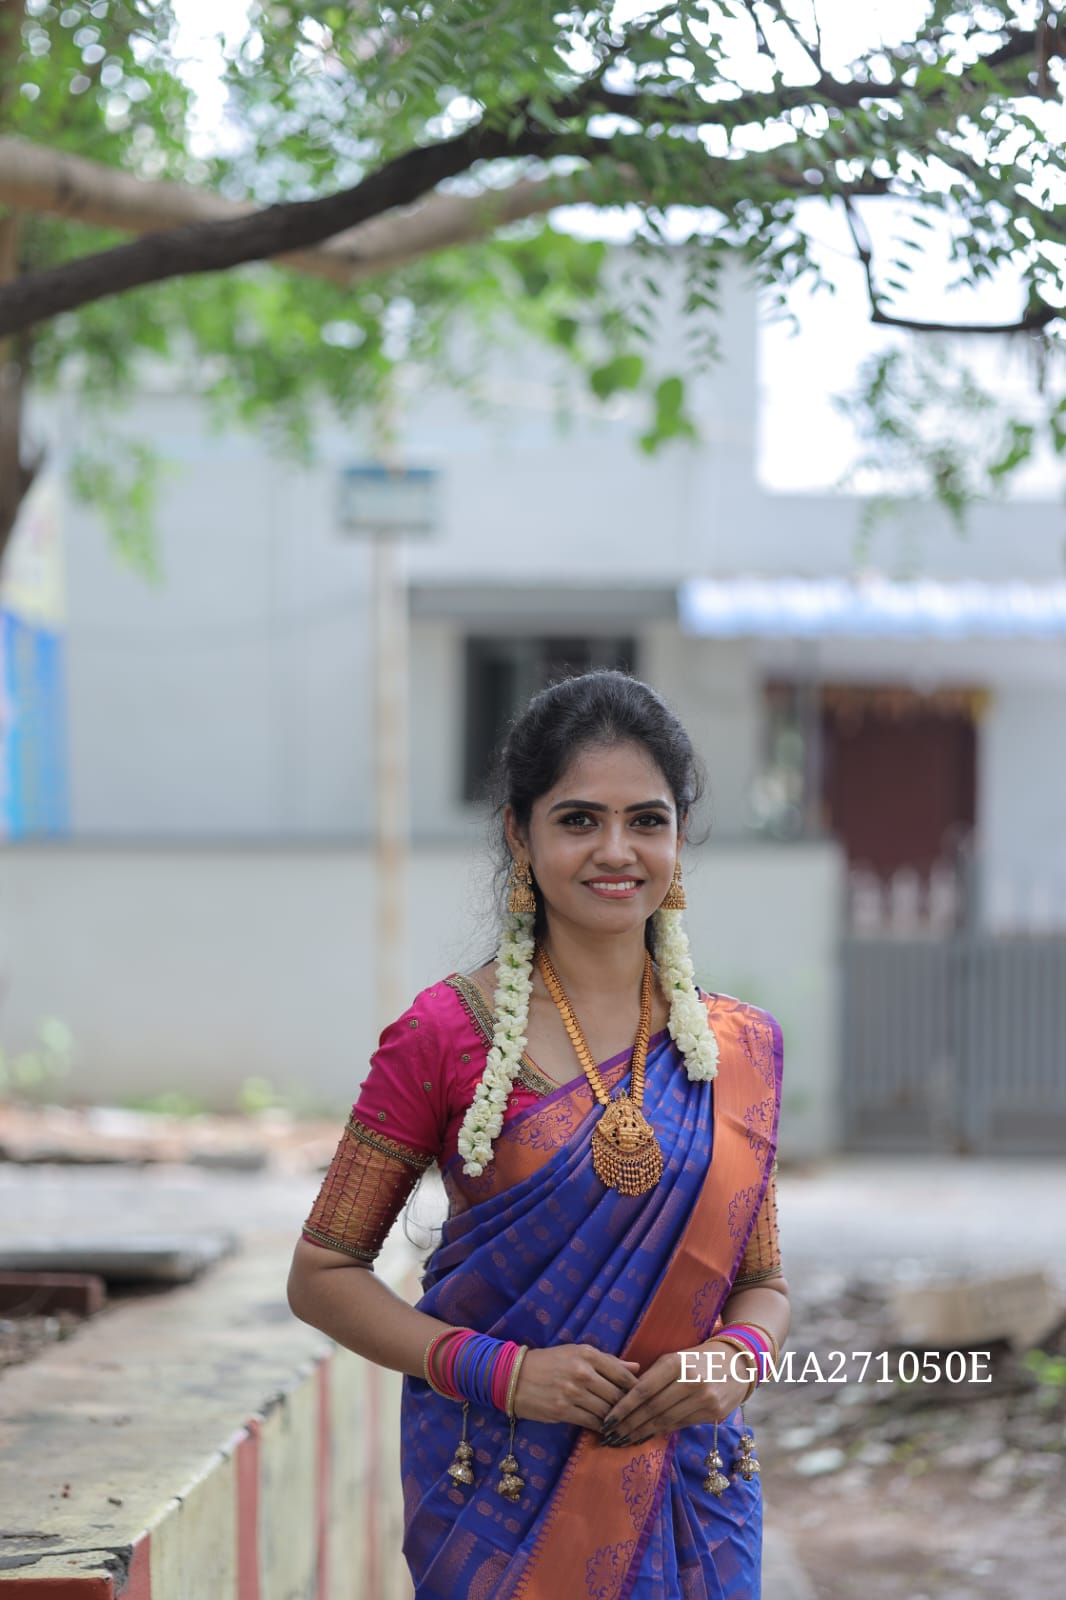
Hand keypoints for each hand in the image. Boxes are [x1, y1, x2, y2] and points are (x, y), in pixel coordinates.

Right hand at [513, 1344, 640, 1428]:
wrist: (516, 1376)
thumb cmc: (550, 1362)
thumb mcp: (577, 1353)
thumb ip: (608, 1361)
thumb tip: (636, 1367)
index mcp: (587, 1354)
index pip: (622, 1373)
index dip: (635, 1388)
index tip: (642, 1397)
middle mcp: (582, 1372)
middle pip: (616, 1394)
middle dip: (628, 1407)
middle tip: (636, 1415)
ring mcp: (572, 1392)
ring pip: (606, 1411)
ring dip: (616, 1419)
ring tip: (624, 1424)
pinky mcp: (563, 1411)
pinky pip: (591, 1422)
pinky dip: (602, 1427)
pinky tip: (607, 1429)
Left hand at [599, 1342, 753, 1445]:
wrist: (737, 1362)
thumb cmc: (697, 1357)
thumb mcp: (674, 1357)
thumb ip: (653, 1375)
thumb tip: (624, 1398)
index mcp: (676, 1362)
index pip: (643, 1390)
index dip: (623, 1408)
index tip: (607, 1420)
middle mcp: (691, 1381)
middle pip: (652, 1409)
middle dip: (628, 1425)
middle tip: (610, 1436)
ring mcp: (705, 1399)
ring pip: (665, 1420)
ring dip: (641, 1433)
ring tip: (623, 1441)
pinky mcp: (713, 1413)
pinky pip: (680, 1425)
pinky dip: (660, 1432)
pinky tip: (645, 1437)